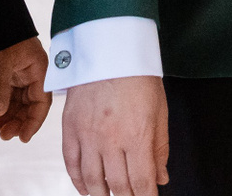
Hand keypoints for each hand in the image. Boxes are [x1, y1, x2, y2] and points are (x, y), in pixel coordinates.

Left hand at [0, 36, 53, 141]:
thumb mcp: (2, 61)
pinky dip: (2, 109)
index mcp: (40, 70)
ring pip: (19, 104)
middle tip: (4, 135)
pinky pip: (9, 97)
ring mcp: (22, 76)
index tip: (22, 137)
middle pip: (30, 106)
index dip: (33, 122)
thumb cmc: (6, 34)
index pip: (41, 103)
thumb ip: (0, 88)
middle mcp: (34, 75)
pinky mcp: (11, 75)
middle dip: (18, 122)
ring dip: (8, 118)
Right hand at [62, 75, 169, 195]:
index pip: (142, 182)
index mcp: (137, 135)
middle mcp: (111, 140)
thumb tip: (161, 178)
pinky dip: (78, 181)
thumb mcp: (160, 111)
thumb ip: (160, 148)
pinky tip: (86, 189)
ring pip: (93, 180)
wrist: (109, 50)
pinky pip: (71, 164)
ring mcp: (88, 136)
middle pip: (118, 186)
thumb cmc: (138, 76)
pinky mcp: (70, 128)